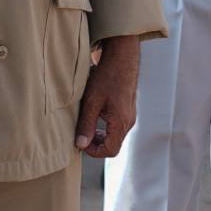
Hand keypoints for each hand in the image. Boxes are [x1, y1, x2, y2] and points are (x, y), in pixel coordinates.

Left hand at [75, 35, 139, 157]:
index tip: (81, 143)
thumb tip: (80, 145)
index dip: (94, 151)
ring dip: (101, 136)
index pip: (110, 150)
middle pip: (113, 145)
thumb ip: (86, 125)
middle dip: (96, 144)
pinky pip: (118, 126)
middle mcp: (129, 121)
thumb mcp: (91, 101)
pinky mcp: (128, 109)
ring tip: (87, 126)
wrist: (121, 58)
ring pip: (115, 136)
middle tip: (81, 136)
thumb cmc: (106, 77)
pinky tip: (95, 116)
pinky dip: (106, 128)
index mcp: (121, 122)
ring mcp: (130, 115)